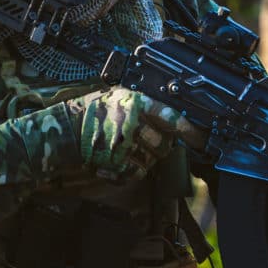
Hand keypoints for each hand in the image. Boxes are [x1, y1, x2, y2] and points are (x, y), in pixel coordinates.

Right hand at [66, 87, 200, 181]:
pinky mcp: (116, 164)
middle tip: (147, 140)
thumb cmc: (97, 110)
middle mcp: (132, 124)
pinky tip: (121, 158)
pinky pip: (137, 172)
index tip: (199, 139)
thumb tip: (176, 118)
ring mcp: (124, 146)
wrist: (68, 127)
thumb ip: (147, 104)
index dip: (189, 130)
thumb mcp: (122, 96)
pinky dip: (132, 168)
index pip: (171, 118)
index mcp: (136, 104)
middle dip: (160, 145)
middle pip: (164, 144)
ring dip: (145, 157)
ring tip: (127, 147)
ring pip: (152, 160)